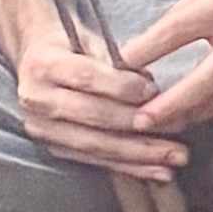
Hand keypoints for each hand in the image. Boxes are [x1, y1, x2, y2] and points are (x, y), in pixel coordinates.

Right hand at [10, 15, 187, 182]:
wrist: (37, 63)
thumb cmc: (72, 48)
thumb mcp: (91, 41)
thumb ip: (117, 61)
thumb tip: (150, 87)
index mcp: (44, 65)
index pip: (86, 77)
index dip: (120, 87)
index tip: (153, 91)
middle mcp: (37, 99)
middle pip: (92, 116)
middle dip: (137, 127)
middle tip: (175, 130)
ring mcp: (42, 128)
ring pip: (95, 145)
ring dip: (139, 155)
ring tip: (173, 158)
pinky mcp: (53, 148)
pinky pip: (96, 161)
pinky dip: (129, 167)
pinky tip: (156, 170)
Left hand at [118, 0, 212, 129]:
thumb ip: (184, 14)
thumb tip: (150, 43)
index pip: (174, 32)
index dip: (143, 52)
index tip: (119, 67)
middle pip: (201, 81)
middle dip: (169, 106)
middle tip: (139, 121)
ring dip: (190, 117)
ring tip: (162, 126)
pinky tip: (201, 116)